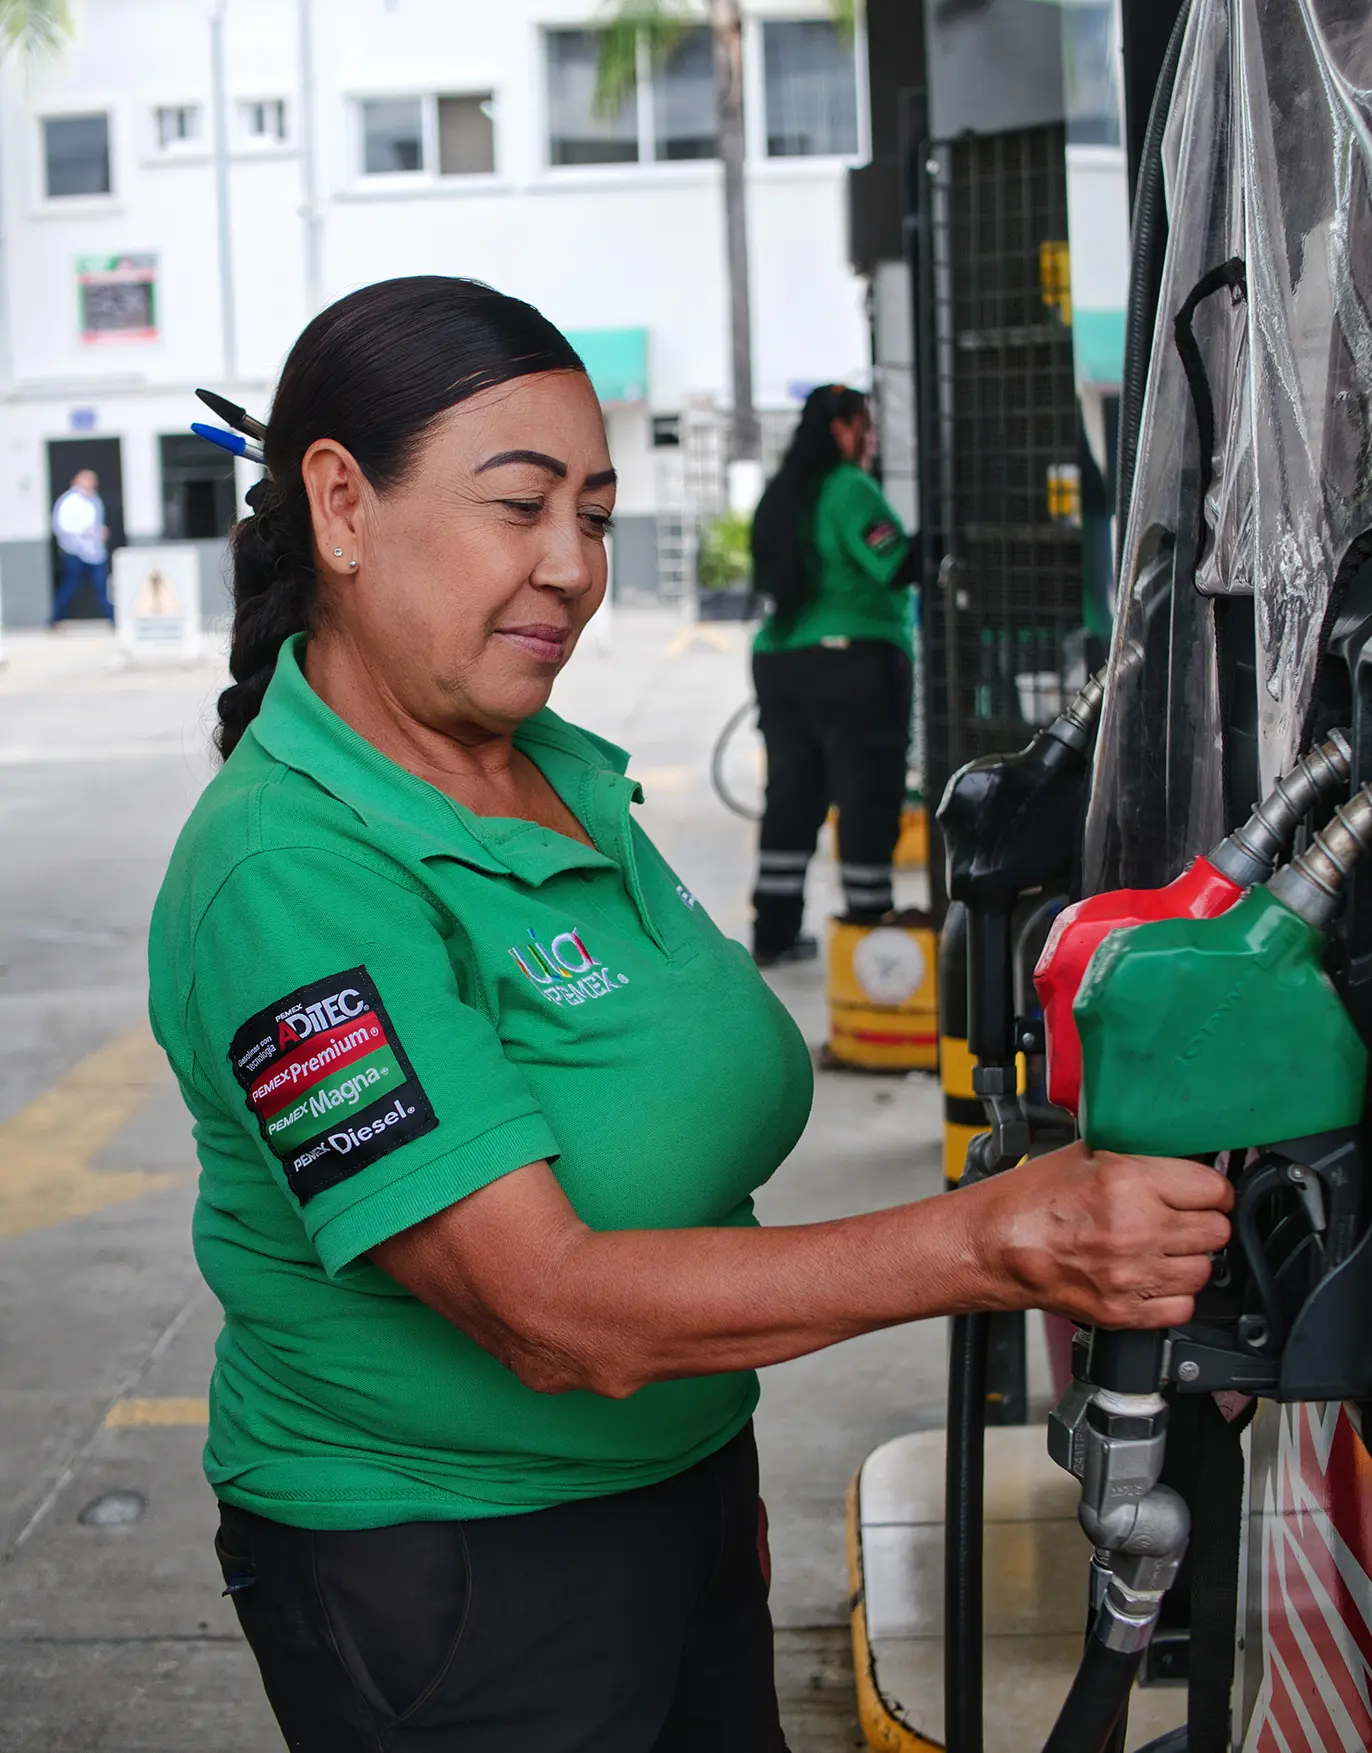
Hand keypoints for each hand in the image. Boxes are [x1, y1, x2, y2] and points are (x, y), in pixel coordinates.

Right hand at [975, 1142, 1233, 1329]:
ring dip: (1189, 1258)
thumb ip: (1138, 1157)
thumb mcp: (1085, 1156)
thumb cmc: (1028, 1200)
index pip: (1214, 1188)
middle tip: (1181, 1216)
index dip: (1211, 1188)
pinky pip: (1183, 1307)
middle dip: (1203, 1221)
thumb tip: (1179, 1157)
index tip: (1203, 1191)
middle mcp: (1137, 1229)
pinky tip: (1152, 1276)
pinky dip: (1172, 1293)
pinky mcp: (1124, 1311)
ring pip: (1204, 1270)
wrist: (992, 1247)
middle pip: (1216, 1231)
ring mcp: (1132, 1275)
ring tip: (1162, 1247)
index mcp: (1129, 1182)